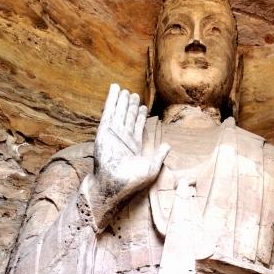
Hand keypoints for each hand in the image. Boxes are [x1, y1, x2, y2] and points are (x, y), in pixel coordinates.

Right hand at [87, 84, 168, 221]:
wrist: (114, 185)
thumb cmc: (132, 181)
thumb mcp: (152, 168)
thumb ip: (159, 155)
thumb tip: (168, 146)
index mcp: (134, 146)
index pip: (138, 127)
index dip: (140, 116)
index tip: (143, 107)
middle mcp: (123, 138)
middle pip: (128, 117)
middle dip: (131, 106)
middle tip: (134, 94)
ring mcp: (114, 133)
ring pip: (119, 111)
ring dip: (122, 100)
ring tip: (125, 90)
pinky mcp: (105, 129)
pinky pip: (109, 110)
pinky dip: (112, 99)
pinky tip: (114, 88)